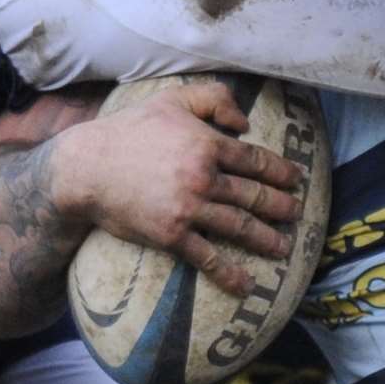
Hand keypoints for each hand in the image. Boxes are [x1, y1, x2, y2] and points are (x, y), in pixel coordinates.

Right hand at [56, 81, 305, 295]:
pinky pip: (208, 257)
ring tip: (284, 246)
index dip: (280, 171)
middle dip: (281, 206)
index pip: (256, 160)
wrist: (87, 167)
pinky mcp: (171, 235)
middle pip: (255, 195)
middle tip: (298, 213)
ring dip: (266, 239)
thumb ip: (214, 98)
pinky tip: (246, 285)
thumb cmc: (130, 129)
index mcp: (207, 143)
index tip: (296, 179)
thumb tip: (245, 122)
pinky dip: (230, 273)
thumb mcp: (172, 99)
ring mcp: (188, 208)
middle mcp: (203, 177)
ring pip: (239, 227)